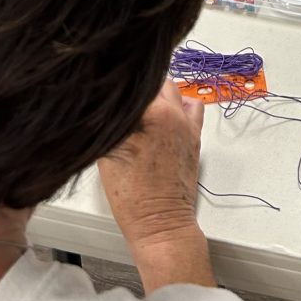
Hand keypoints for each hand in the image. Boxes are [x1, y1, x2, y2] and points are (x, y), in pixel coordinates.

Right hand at [97, 81, 204, 251]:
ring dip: (156, 92)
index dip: (115, 85)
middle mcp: (168, 112)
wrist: (160, 221)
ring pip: (169, 87)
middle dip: (135, 87)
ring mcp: (184, 121)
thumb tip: (105, 105)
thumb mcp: (107, 154)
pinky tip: (165, 115)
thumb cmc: (132, 198)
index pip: (129, 83)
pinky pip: (191, 105)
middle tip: (122, 100)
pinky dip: (179, 104)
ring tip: (142, 107)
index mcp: (145, 115)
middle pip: (150, 79)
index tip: (107, 87)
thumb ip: (110, 123)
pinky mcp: (195, 132)